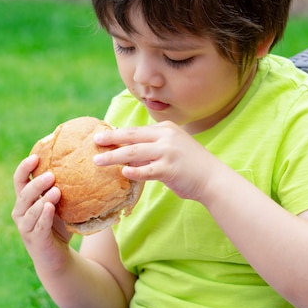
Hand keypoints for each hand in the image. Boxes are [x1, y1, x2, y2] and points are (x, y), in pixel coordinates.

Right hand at [11, 154, 73, 269]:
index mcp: (24, 200)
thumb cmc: (58, 225)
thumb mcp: (59, 204)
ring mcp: (25, 227)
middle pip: (24, 194)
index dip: (24, 167)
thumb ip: (60, 187)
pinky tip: (51, 208)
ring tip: (57, 191)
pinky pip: (38, 226)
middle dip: (36, 183)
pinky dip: (44, 216)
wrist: (58, 256)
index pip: (19, 179)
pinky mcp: (35, 240)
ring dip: (42, 199)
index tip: (36, 156)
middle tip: (51, 175)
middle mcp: (20, 212)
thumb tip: (78, 162)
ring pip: (30, 210)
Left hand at [93, 121, 221, 201]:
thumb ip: (152, 148)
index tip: (102, 136)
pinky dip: (134, 171)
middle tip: (95, 141)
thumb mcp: (172, 148)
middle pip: (131, 136)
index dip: (117, 134)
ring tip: (98, 160)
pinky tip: (122, 172)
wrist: (213, 178)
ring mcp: (168, 152)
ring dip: (114, 156)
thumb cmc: (190, 165)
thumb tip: (126, 153)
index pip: (136, 130)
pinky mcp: (170, 168)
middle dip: (111, 138)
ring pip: (134, 152)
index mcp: (165, 129)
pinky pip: (147, 170)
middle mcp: (166, 136)